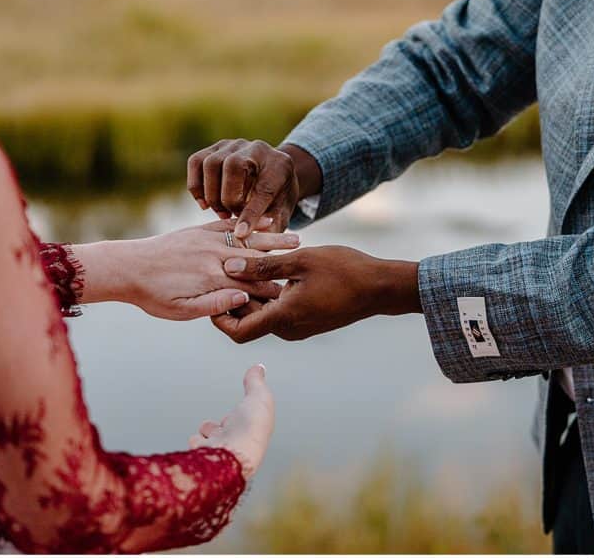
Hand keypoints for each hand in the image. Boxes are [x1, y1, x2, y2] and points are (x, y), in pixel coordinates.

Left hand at [74, 218, 297, 319]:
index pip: (250, 284)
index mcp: (211, 279)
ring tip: (295, 236)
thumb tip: (242, 298)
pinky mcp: (200, 230)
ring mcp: (207, 240)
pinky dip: (248, 221)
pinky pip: (229, 224)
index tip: (294, 291)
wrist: (127, 266)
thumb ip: (213, 303)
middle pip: (254, 258)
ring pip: (246, 238)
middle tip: (307, 257)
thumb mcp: (181, 310)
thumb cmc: (152, 295)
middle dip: (281, 259)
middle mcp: (213, 256)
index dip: (273, 288)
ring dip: (272, 237)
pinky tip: (265, 218)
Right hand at [186, 140, 321, 237]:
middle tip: (229, 218)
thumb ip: (270, 228)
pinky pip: (196, 162)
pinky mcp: (214, 148)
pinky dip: (196, 186)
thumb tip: (254, 242)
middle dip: (228, 198)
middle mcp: (257, 148)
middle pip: (233, 166)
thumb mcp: (280, 215)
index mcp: (280, 166)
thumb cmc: (276, 201)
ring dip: (211, 193)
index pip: (263, 188)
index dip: (251, 213)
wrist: (271, 176)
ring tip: (220, 213)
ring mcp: (233, 144)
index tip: (241, 234)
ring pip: (211, 163)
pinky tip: (205, 204)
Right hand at [189, 364, 273, 479]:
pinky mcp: (204, 453)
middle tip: (223, 423)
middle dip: (223, 425)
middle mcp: (238, 440)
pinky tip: (198, 440)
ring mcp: (221, 448)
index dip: (244, 413)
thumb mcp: (259, 396)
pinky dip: (197, 441)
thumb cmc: (250, 431)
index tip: (242, 410)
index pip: (247, 420)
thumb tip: (258, 368)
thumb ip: (256, 382)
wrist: (232, 455)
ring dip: (208, 432)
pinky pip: (197, 444)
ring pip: (211, 438)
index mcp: (253, 428)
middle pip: (228, 430)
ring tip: (208, 430)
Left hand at [211, 246, 421, 342]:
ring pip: (263, 316)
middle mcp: (288, 329)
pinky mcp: (307, 320)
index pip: (238, 331)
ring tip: (246, 265)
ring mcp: (299, 327)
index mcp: (284, 318)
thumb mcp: (300, 260)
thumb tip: (229, 266)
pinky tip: (269, 271)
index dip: (219, 316)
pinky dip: (268, 296)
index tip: (213, 292)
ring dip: (252, 296)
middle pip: (247, 322)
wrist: (380, 287)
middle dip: (233, 300)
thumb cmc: (344, 270)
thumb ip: (263, 266)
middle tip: (225, 271)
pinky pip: (278, 312)